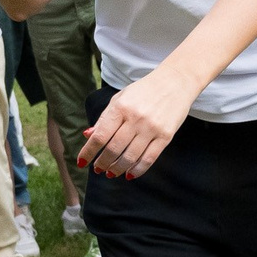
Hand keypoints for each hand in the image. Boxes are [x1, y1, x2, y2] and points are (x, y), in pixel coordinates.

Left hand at [79, 70, 196, 178]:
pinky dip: (137, 170)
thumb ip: (104, 118)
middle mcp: (135, 118)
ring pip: (130, 157)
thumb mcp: (120, 98)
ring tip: (111, 173)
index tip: (82, 162)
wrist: (175, 82)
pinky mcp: (166, 136)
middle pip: (113, 149)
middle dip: (103, 163)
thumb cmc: (143, 91)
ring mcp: (151, 128)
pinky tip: (130, 174)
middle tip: (98, 169)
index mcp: (120, 107)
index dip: (88, 152)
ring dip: (117, 169)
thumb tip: (87, 136)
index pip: (100, 135)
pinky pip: (149, 159)